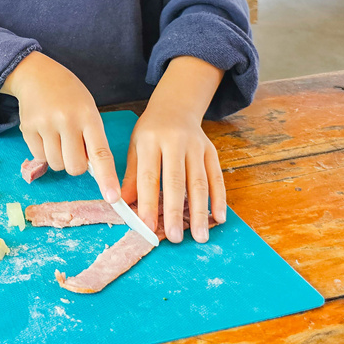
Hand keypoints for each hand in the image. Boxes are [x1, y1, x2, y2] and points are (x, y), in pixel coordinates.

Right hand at [3, 51, 120, 202]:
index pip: (100, 153)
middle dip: (76, 164)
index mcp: (88, 115)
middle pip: (75, 167)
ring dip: (59, 159)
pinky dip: (44, 152)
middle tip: (74, 147)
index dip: (107, 178)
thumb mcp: (88, 109)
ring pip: (56, 165)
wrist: (37, 75)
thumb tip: (93, 172)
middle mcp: (66, 120)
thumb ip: (92, 138)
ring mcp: (45, 124)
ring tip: (59, 138)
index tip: (113, 197)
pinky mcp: (27, 128)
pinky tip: (45, 133)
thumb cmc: (69, 95)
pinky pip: (39, 157)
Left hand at [122, 100, 225, 243]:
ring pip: (199, 181)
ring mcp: (195, 146)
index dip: (148, 202)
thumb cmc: (151, 131)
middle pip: (175, 180)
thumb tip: (124, 204)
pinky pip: (216, 177)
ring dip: (200, 211)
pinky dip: (219, 198)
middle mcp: (175, 142)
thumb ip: (132, 175)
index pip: (149, 175)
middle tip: (175, 237)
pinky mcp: (211, 151)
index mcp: (150, 140)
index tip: (148, 226)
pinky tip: (219, 217)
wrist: (175, 106)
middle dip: (175, 211)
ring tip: (200, 236)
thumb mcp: (135, 146)